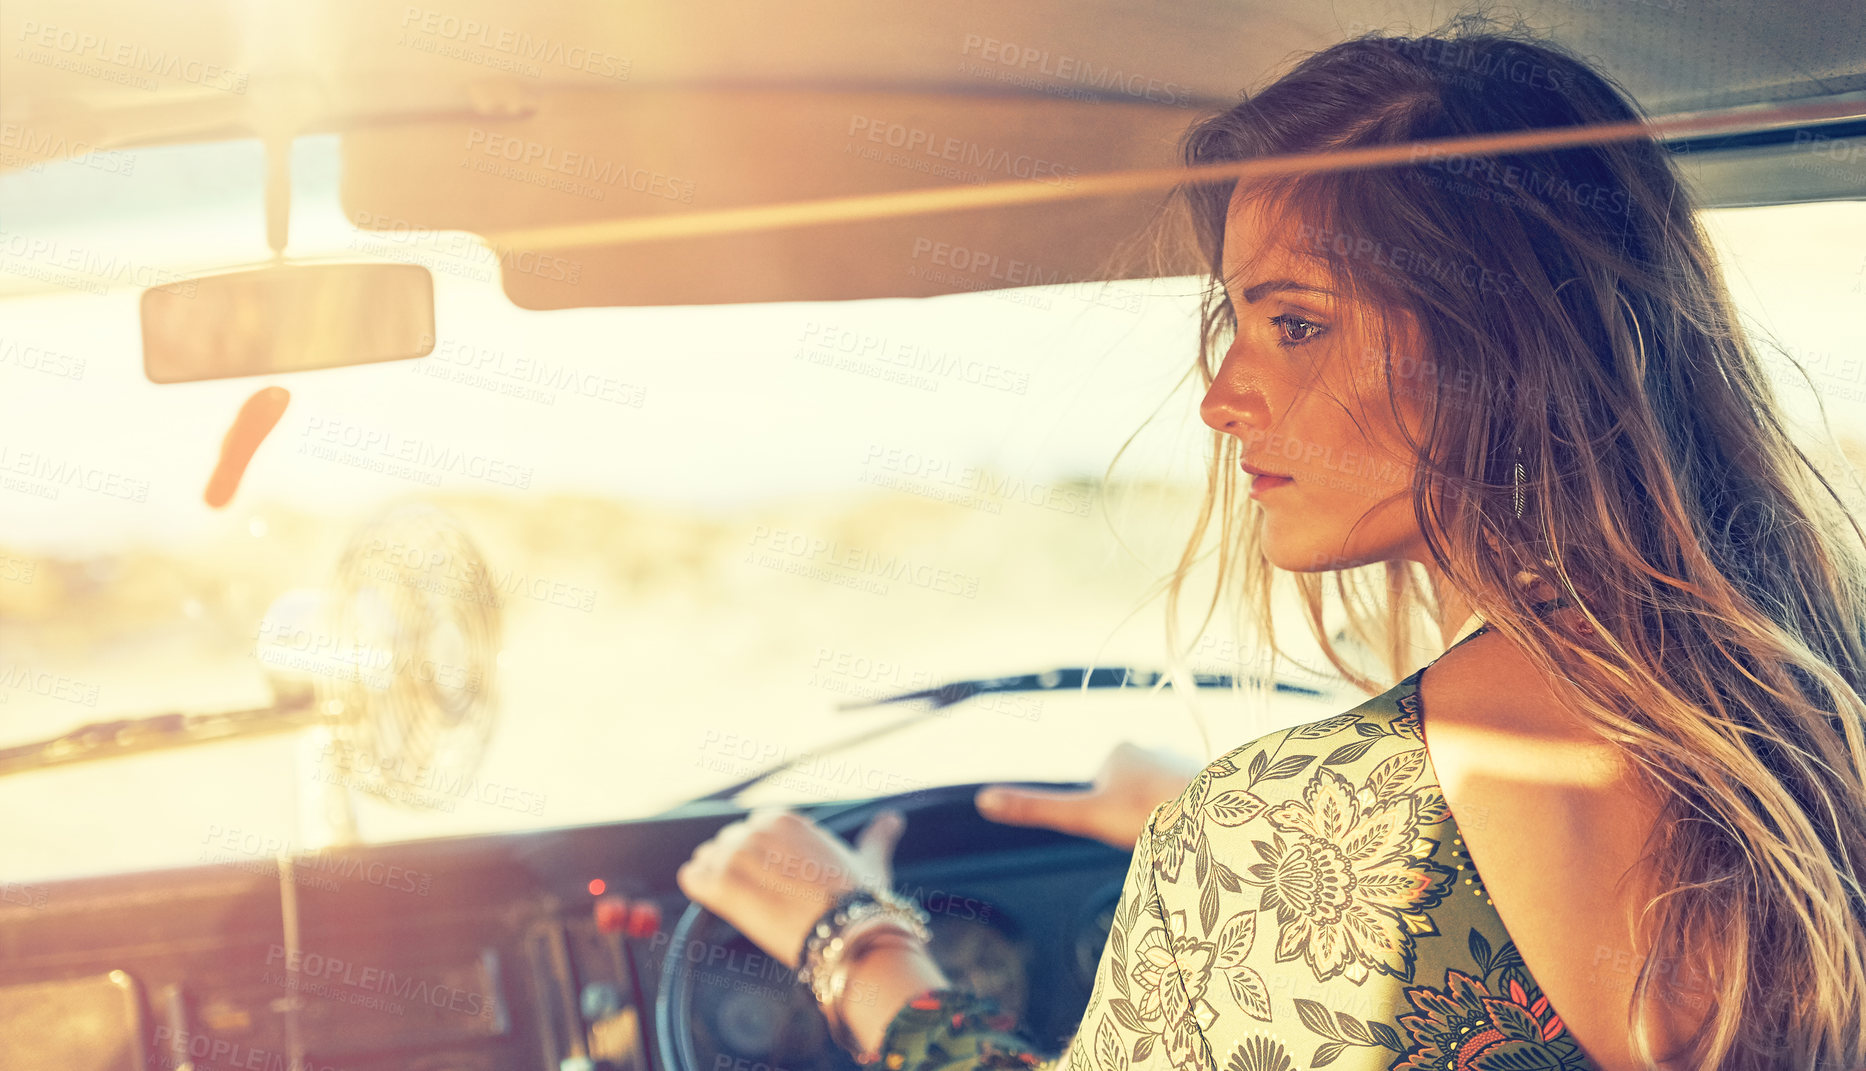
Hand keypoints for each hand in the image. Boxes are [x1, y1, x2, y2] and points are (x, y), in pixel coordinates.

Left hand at [675, 806, 906, 967]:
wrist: (847, 933)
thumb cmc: (859, 898)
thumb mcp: (869, 859)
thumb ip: (876, 836)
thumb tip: (894, 820)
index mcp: (785, 818)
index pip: (754, 827)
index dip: (761, 854)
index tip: (775, 876)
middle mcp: (757, 829)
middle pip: (728, 842)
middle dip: (739, 866)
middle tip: (761, 895)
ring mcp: (737, 856)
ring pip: (708, 859)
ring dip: (716, 878)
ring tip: (740, 901)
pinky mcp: (722, 886)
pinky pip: (691, 878)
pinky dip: (697, 888)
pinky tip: (714, 900)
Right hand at [974, 742, 1201, 848]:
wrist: (1214, 815)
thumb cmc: (1147, 814)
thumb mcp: (1084, 815)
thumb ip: (1037, 808)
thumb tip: (983, 799)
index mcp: (1119, 750)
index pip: (1099, 796)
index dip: (1108, 820)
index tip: (1129, 826)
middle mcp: (1151, 747)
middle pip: (1129, 800)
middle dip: (1138, 820)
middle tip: (1156, 832)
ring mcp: (1181, 761)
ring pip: (1160, 805)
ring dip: (1165, 822)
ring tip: (1178, 831)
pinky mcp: (1210, 779)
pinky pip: (1189, 809)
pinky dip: (1189, 821)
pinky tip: (1198, 829)